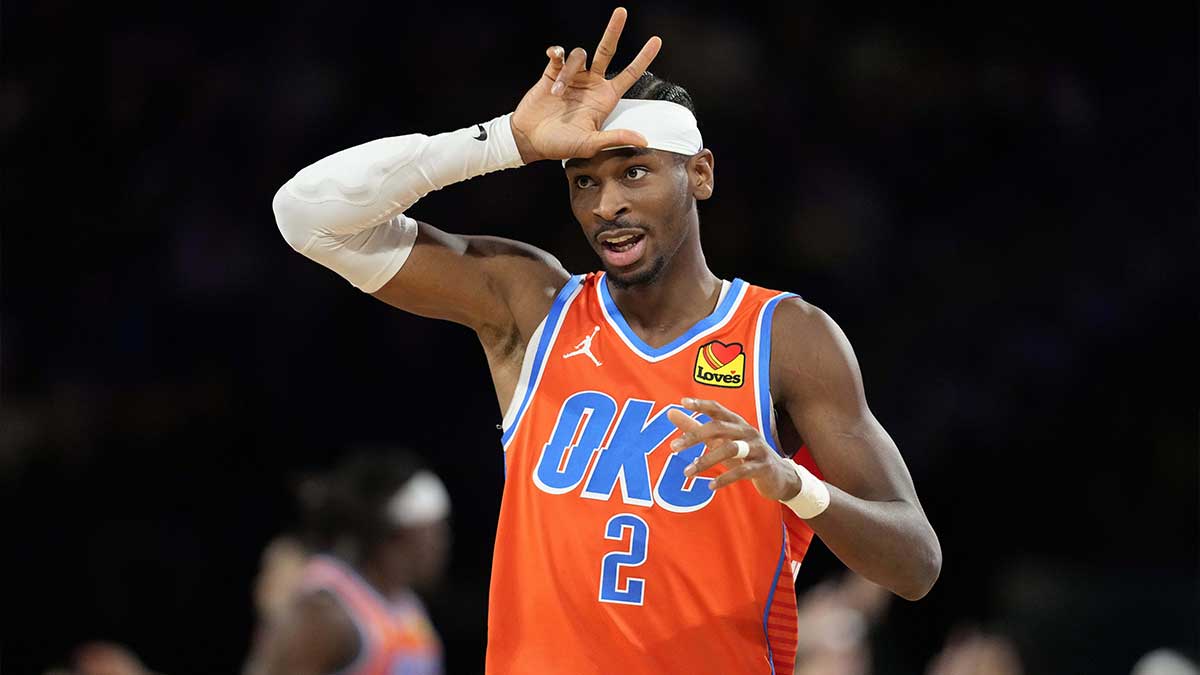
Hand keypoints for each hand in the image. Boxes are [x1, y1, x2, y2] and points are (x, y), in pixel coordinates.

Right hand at [510, 7, 661, 162]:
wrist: (529, 138)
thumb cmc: (560, 145)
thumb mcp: (590, 144)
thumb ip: (615, 138)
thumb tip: (644, 140)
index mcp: (604, 98)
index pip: (629, 74)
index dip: (643, 58)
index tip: (656, 41)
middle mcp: (591, 83)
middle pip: (607, 50)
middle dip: (614, 31)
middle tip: (622, 11)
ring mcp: (573, 76)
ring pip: (579, 55)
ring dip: (568, 72)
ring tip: (557, 93)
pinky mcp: (552, 72)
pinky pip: (558, 54)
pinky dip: (556, 53)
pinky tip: (553, 57)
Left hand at [666, 397, 802, 500]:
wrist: (779, 476)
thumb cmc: (745, 455)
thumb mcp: (720, 441)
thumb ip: (695, 428)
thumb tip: (671, 412)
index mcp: (736, 423)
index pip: (718, 409)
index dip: (701, 405)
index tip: (683, 402)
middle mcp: (747, 432)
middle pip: (719, 428)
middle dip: (695, 437)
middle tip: (673, 447)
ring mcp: (757, 448)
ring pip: (730, 449)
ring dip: (706, 460)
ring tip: (688, 471)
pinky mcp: (763, 466)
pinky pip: (742, 471)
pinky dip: (725, 478)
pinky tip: (711, 486)